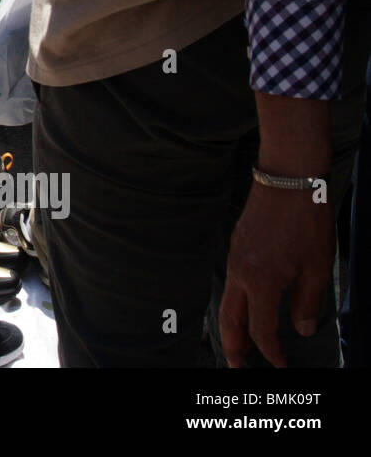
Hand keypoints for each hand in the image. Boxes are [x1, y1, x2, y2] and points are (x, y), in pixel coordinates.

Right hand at [219, 184, 333, 366]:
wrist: (287, 179)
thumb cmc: (305, 220)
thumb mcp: (318, 267)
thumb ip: (307, 302)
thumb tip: (301, 328)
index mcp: (261, 281)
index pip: (261, 328)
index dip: (271, 351)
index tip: (281, 363)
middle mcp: (240, 273)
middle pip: (230, 319)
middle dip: (233, 346)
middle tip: (237, 366)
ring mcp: (235, 258)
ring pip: (227, 301)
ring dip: (231, 325)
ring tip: (238, 343)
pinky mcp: (237, 247)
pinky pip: (231, 283)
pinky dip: (235, 303)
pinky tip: (246, 307)